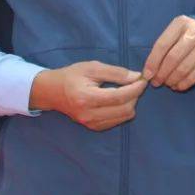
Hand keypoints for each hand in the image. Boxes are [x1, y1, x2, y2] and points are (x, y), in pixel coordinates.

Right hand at [29, 61, 146, 130]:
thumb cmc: (71, 76)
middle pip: (125, 109)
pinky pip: (116, 121)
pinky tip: (118, 100)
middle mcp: (89, 114)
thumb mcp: (92, 67)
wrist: (51, 92)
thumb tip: (137, 77)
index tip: (143, 79)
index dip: (136, 88)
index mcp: (87, 98)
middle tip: (135, 83)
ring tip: (126, 90)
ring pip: (123, 116)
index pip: (120, 97)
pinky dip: (122, 110)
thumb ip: (116, 72)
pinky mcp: (93, 127)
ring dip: (130, 103)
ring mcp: (90, 123)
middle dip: (135, 95)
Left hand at [143, 16, 194, 90]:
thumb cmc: (186, 37)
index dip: (152, 62)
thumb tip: (149, 73)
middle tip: (156, 82)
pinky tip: (178, 85)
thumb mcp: (174, 34)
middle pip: (173, 58)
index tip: (147, 75)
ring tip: (167, 83)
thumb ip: (162, 48)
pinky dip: (183, 84)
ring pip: (183, 69)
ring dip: (171, 80)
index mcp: (181, 23)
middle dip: (161, 74)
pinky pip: (194, 77)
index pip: (162, 45)